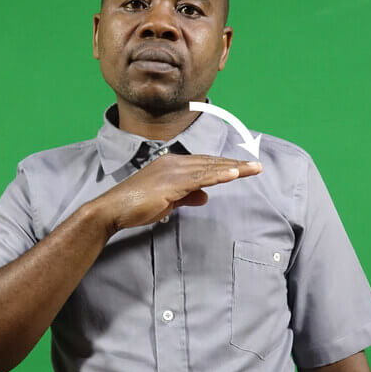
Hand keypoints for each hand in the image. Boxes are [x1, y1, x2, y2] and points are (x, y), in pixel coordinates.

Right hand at [94, 153, 262, 235]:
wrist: (113, 209)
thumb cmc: (137, 206)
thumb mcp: (168, 201)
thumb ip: (187, 196)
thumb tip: (205, 196)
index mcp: (171, 165)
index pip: (204, 164)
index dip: (224, 166)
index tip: (242, 169)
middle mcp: (173, 163)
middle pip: (210, 163)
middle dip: (235, 165)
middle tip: (257, 167)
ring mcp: (172, 171)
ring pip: (209, 168)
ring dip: (233, 169)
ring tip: (254, 169)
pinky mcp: (171, 183)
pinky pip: (200, 178)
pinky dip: (219, 176)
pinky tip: (234, 175)